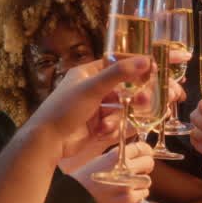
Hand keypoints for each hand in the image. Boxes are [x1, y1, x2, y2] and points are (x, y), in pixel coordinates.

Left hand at [28, 57, 152, 160]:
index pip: (116, 63)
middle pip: (123, 88)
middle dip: (133, 96)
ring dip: (117, 117)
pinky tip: (101, 132)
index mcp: (88, 74)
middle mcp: (92, 89)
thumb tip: (145, 61)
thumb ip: (119, 74)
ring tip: (107, 124)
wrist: (48, 141)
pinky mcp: (97, 125)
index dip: (135, 65)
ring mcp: (95, 108)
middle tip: (143, 100)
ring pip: (121, 108)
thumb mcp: (92, 88)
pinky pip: (115, 123)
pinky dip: (111, 128)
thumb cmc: (64, 109)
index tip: (153, 69)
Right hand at [70, 142, 152, 202]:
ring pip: (147, 180)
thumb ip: (119, 157)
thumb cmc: (85, 179)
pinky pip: (144, 194)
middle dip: (145, 166)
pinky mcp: (129, 200)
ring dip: (140, 182)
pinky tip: (125, 194)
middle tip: (140, 170)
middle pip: (149, 162)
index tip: (145, 154)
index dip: (145, 151)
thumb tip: (137, 157)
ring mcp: (128, 185)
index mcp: (115, 156)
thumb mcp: (100, 160)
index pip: (142, 148)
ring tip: (128, 185)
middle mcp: (124, 169)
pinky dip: (137, 194)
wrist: (75, 198)